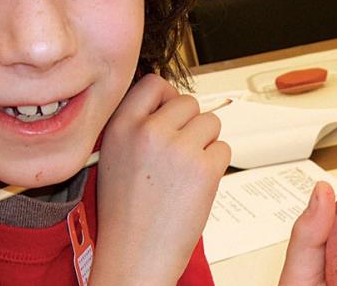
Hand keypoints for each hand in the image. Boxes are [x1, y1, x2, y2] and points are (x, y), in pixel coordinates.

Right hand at [91, 74, 229, 284]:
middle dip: (190, 124)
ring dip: (206, 142)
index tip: (170, 111)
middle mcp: (149, 132)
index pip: (154, 84)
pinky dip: (216, 164)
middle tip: (180, 151)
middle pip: (188, 102)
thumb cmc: (125, 214)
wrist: (136, 254)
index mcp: (121, 127)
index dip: (167, 97)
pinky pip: (224, 148)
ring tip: (187, 170)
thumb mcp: (113, 157)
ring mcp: (179, 148)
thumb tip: (166, 103)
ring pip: (211, 123)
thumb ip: (135, 126)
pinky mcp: (204, 168)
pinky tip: (197, 184)